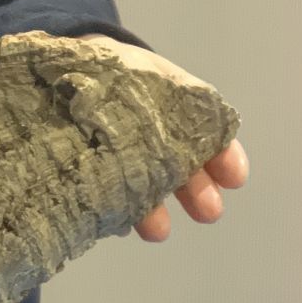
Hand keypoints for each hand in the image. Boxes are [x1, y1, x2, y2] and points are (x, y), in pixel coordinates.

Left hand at [77, 34, 248, 241]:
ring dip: (155, 211)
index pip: (209, 135)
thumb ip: (166, 90)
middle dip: (196, 191)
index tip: (235, 179)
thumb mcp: (143, 69)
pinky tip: (122, 224)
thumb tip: (188, 118)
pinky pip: (111, 196)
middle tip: (209, 214)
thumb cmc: (112, 71)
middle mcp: (156, 139)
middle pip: (180, 168)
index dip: (223, 157)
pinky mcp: (96, 175)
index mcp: (176, 108)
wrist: (66, 72)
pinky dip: (118, 211)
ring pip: (145, 187)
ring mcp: (126, 160)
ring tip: (158, 233)